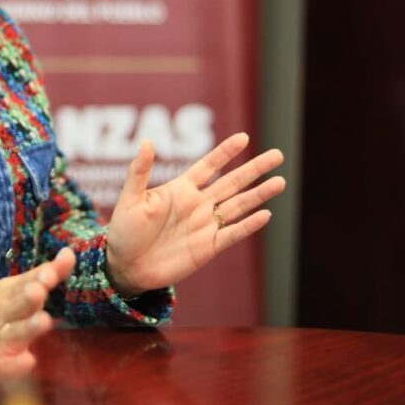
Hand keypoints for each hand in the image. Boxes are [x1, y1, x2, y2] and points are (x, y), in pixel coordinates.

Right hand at [0, 247, 75, 388]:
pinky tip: (29, 361)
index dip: (39, 278)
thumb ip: (40, 275)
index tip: (50, 273)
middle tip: (39, 292)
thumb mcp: (11, 291)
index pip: (25, 281)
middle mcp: (2, 314)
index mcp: (6, 293)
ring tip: (44, 321)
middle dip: (29, 298)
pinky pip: (11, 365)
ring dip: (29, 327)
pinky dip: (20, 363)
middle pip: (17, 304)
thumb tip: (69, 253)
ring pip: (16, 333)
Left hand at [105, 132, 283, 295]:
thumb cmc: (123, 231)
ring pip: (238, 206)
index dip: (225, 152)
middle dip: (255, 169)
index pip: (209, 165)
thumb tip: (146, 141)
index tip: (244, 137)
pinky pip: (232, 234)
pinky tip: (265, 214)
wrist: (125, 267)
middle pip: (232, 182)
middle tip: (278, 155)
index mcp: (180, 189)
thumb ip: (139, 172)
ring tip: (281, 181)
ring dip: (259, 194)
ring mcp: (205, 226)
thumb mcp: (130, 199)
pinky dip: (248, 226)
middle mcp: (198, 204)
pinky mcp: (208, 247)